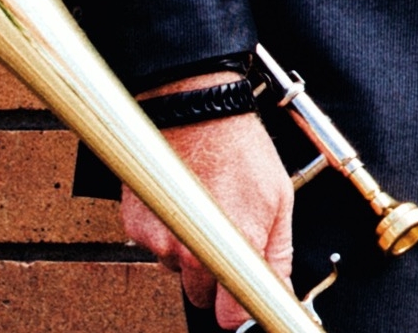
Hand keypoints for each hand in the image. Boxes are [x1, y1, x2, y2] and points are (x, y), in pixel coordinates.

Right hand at [122, 106, 293, 330]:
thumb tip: (280, 288)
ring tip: (203, 205)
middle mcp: (194, 250)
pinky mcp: (138, 225)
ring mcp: (162, 239)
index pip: (230, 317)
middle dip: (213, 276)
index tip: (239, 302)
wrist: (195, 106)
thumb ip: (278, 252)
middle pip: (201, 294)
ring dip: (187, 248)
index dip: (236, 310)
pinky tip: (182, 197)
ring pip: (176, 267)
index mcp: (234, 246)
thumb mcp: (279, 195)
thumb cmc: (238, 143)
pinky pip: (154, 243)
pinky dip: (166, 228)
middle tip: (224, 236)